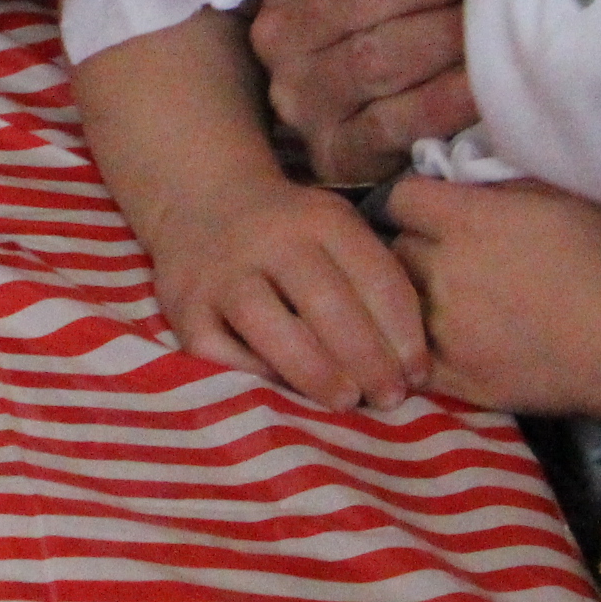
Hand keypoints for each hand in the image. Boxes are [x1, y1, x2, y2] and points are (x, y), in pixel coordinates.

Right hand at [157, 179, 426, 409]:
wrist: (199, 200)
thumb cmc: (288, 232)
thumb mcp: (335, 230)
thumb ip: (369, 280)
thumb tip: (408, 365)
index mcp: (320, 219)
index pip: (375, 277)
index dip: (404, 334)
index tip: (416, 374)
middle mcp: (268, 240)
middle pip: (327, 304)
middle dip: (367, 359)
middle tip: (389, 398)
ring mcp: (221, 274)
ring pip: (270, 328)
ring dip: (316, 372)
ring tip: (345, 400)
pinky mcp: (183, 308)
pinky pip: (221, 353)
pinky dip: (256, 376)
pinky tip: (284, 392)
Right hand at [249, 0, 476, 188]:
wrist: (376, 116)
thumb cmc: (399, 18)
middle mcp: (281, 34)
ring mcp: (302, 96)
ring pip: (373, 58)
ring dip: (446, 34)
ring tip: (502, 14)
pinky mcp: (335, 151)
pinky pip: (393, 123)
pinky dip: (445, 100)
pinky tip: (488, 81)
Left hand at [387, 177, 600, 415]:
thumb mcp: (567, 198)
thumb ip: (507, 188)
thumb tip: (473, 179)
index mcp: (470, 221)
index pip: (401, 198)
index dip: (416, 202)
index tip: (432, 210)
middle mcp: (446, 270)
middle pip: (398, 250)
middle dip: (416, 249)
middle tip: (445, 259)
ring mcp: (446, 328)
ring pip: (401, 304)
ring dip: (416, 299)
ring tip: (447, 304)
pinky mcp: (458, 377)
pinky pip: (412, 359)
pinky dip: (418, 350)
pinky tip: (440, 345)